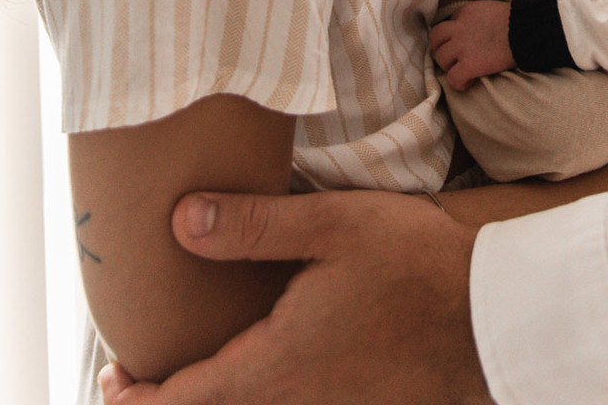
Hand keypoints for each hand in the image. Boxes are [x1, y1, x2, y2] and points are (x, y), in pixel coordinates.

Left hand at [98, 190, 489, 404]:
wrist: (496, 314)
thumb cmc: (417, 263)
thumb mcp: (332, 225)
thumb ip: (253, 226)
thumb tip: (178, 221)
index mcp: (277, 365)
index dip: (134, 400)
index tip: (111, 376)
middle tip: (139, 376)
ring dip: (217, 402)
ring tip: (200, 373)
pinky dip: (262, 399)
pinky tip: (269, 370)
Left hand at [429, 0, 513, 88]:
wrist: (527, 29)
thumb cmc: (518, 20)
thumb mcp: (492, 10)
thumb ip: (481, 17)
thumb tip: (483, 28)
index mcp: (466, 12)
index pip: (448, 24)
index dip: (453, 35)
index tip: (464, 43)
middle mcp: (459, 28)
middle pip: (436, 39)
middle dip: (443, 49)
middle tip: (455, 58)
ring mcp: (462, 46)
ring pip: (441, 58)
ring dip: (449, 66)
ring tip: (463, 71)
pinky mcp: (469, 64)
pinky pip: (453, 78)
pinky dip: (458, 83)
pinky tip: (468, 83)